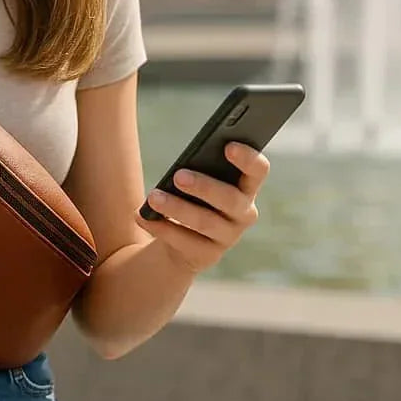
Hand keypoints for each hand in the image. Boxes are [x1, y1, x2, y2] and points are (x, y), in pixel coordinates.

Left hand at [137, 142, 268, 274]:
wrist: (185, 242)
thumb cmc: (194, 197)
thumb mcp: (199, 181)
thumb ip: (199, 170)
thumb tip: (180, 170)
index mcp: (247, 187)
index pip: (258, 171)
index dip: (248, 159)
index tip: (228, 146)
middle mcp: (244, 213)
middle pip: (230, 199)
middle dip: (205, 187)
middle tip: (178, 176)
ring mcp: (228, 237)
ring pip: (205, 222)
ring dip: (177, 208)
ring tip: (153, 197)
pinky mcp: (207, 255)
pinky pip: (183, 241)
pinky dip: (160, 227)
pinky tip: (142, 216)